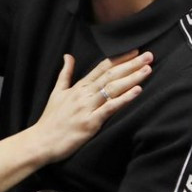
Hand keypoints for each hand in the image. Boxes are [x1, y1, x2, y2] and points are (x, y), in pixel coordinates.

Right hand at [30, 51, 152, 163]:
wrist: (41, 141)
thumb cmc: (50, 119)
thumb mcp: (56, 92)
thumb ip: (65, 74)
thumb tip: (68, 56)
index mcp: (78, 87)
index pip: (102, 67)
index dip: (120, 58)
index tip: (135, 50)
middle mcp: (84, 94)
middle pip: (111, 75)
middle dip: (131, 64)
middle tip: (149, 56)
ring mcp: (87, 107)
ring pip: (112, 88)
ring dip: (131, 78)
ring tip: (147, 69)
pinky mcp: (90, 123)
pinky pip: (110, 108)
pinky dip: (124, 99)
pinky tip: (137, 91)